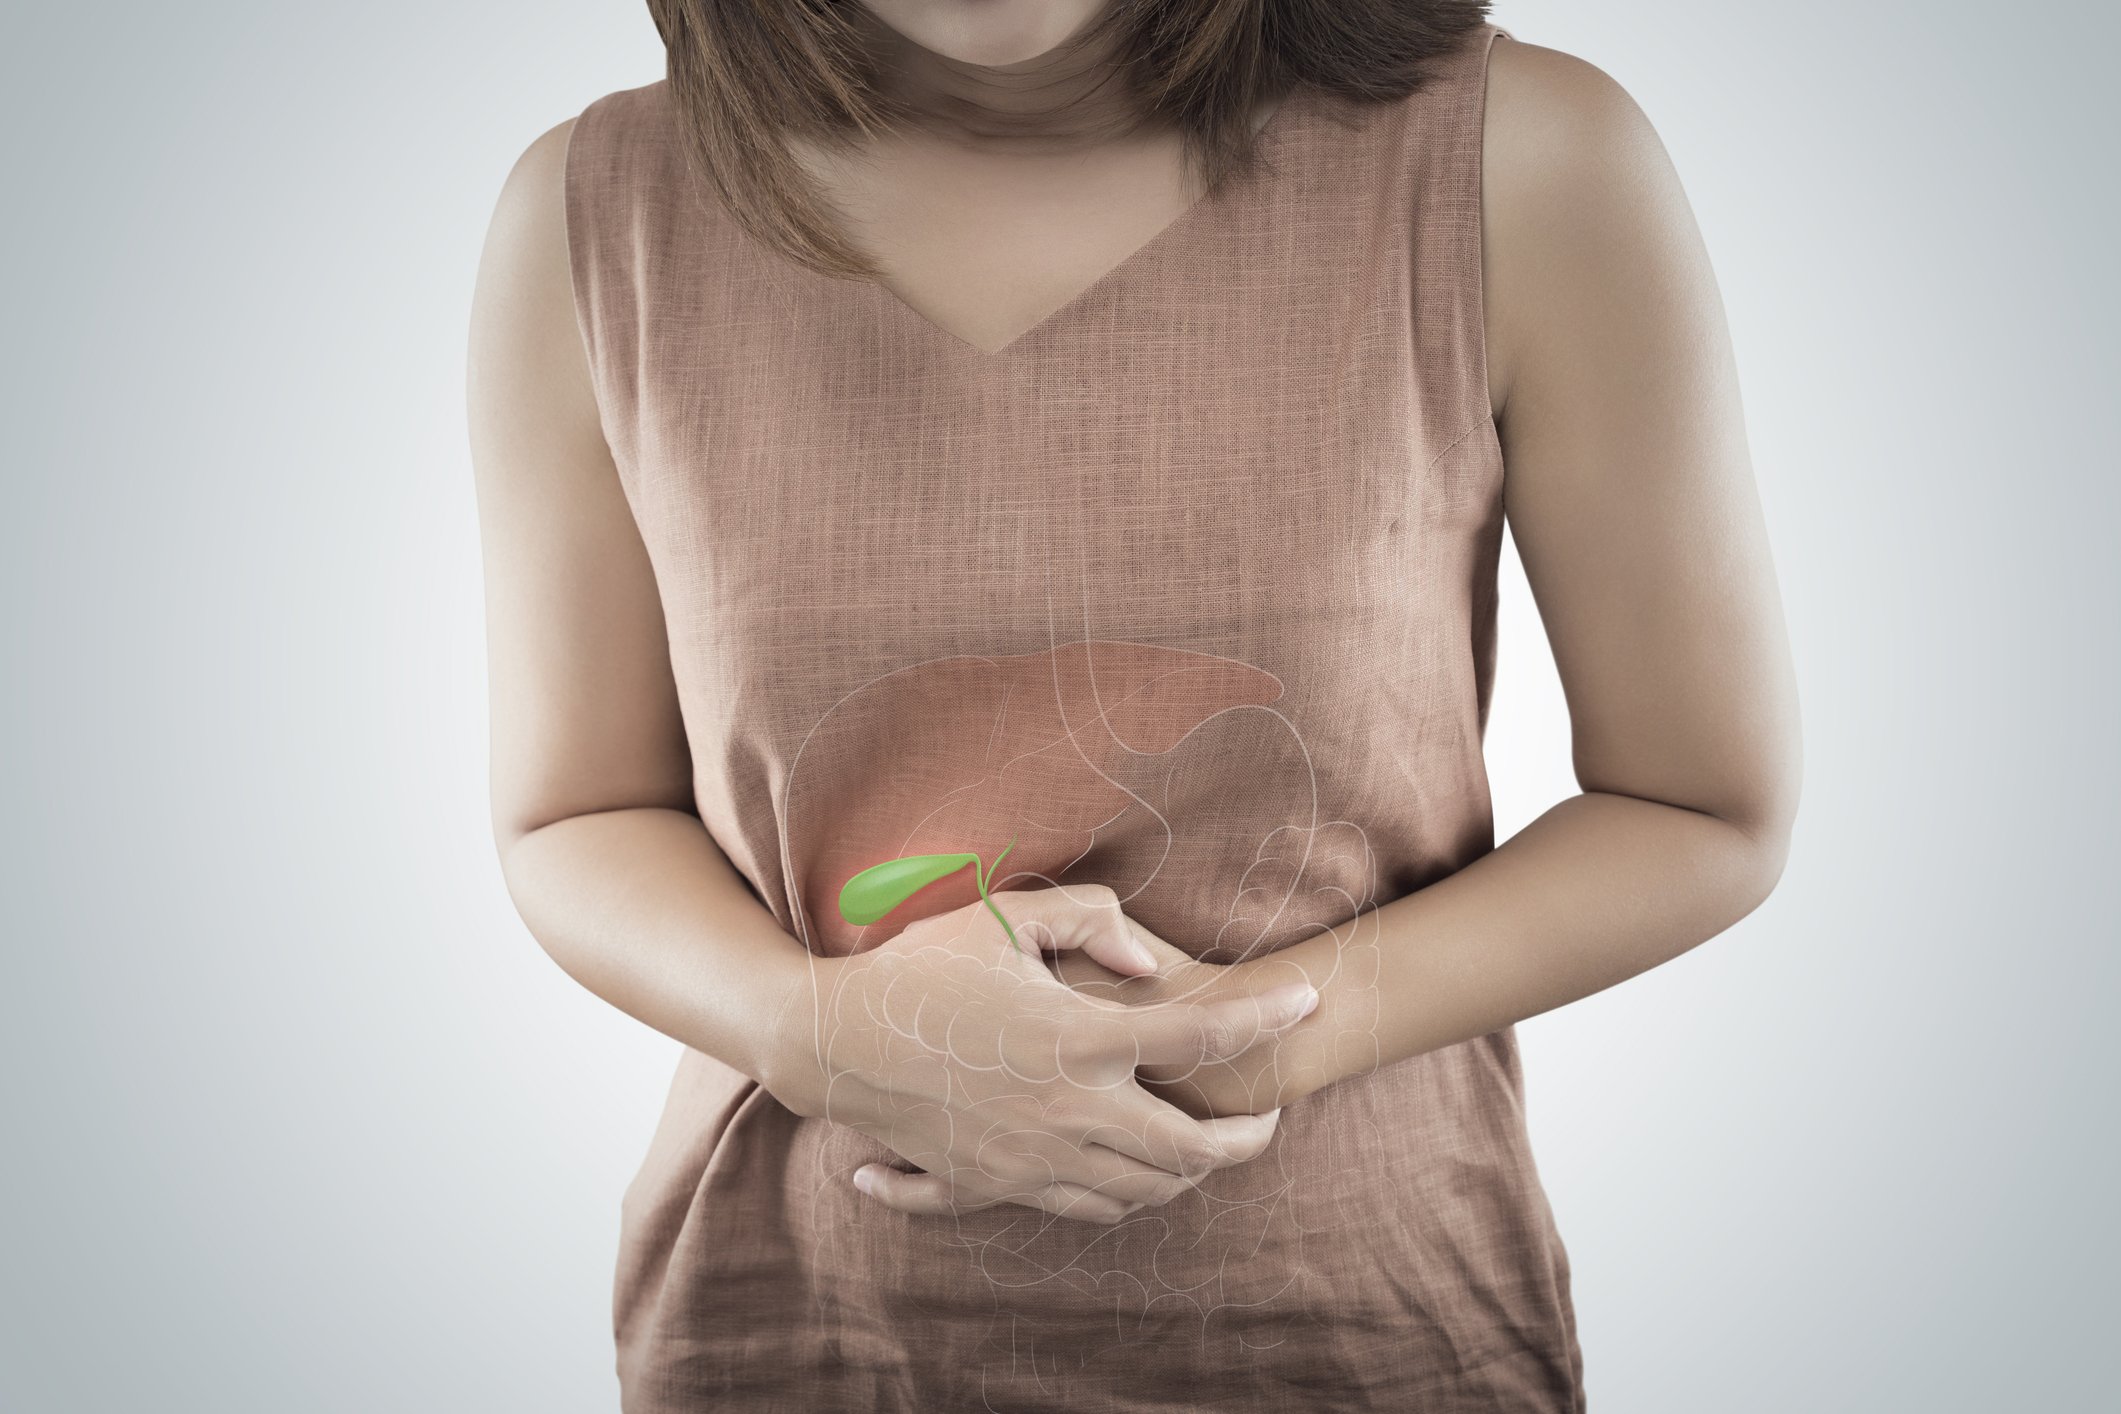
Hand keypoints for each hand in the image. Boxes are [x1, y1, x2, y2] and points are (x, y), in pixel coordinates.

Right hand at [760, 883, 1320, 1224]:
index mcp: (1077, 1037)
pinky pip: (1081, 1210)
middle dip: (1245, 1142)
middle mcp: (1066, 1109)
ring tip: (1205, 1146)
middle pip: (1188, 1151)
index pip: (1199, 1037)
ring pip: (1140, 1192)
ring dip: (1187, 1174)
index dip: (1266, 1020)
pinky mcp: (997, 1185)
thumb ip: (1090, 921)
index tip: (1308, 1005)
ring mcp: (1032, 1158)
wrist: (832, 1043)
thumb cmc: (919, 968)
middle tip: (1267, 1120)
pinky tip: (1130, 1175)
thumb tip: (1153, 966)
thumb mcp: (1002, 917)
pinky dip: (1121, 1198)